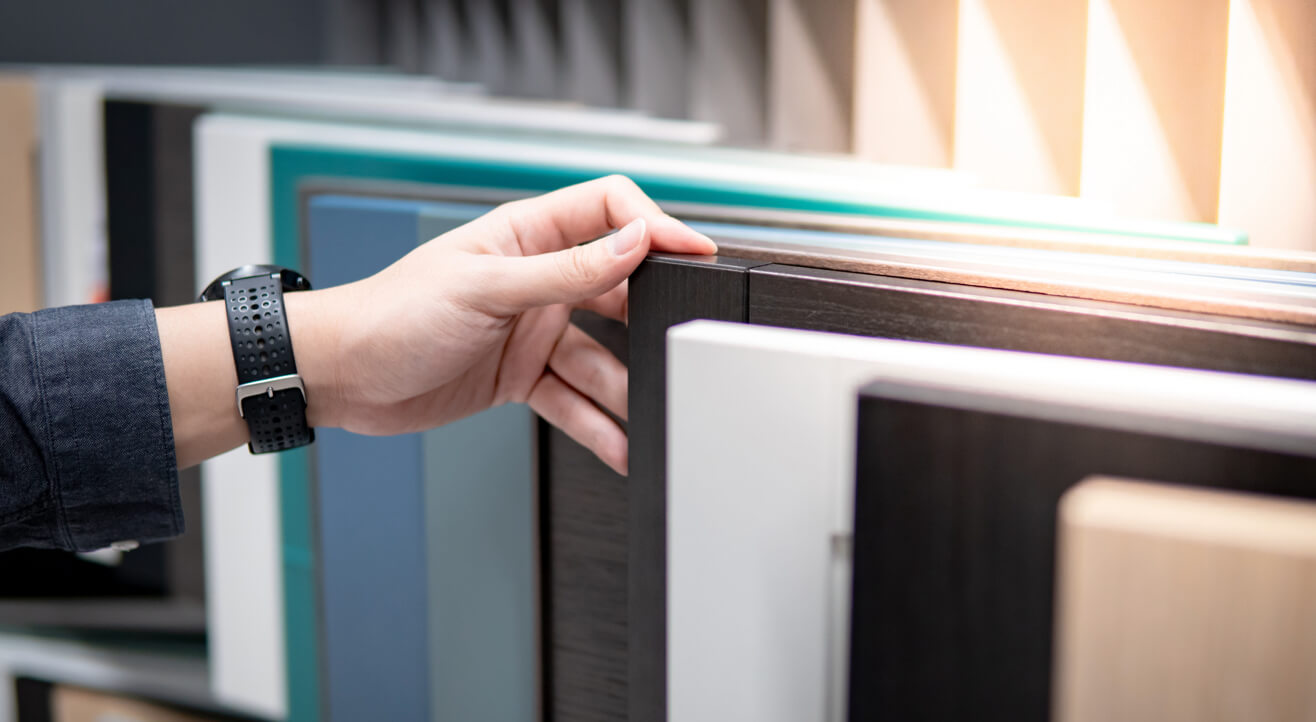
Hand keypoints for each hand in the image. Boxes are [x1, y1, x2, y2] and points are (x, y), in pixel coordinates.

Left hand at [298, 175, 716, 474]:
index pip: (610, 211)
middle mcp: (536, 279)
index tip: (695, 254)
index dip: (656, 227)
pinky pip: (573, 399)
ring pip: (601, 356)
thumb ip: (566, 270)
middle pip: (618, 288)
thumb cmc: (389, 314)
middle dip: (650, 319)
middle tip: (679, 344)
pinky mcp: (521, 376)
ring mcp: (531, 329)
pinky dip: (596, 424)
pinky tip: (619, 445)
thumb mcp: (484, 289)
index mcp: (526, 236)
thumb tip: (635, 242)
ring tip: (647, 415)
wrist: (338, 376)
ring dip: (625, 388)